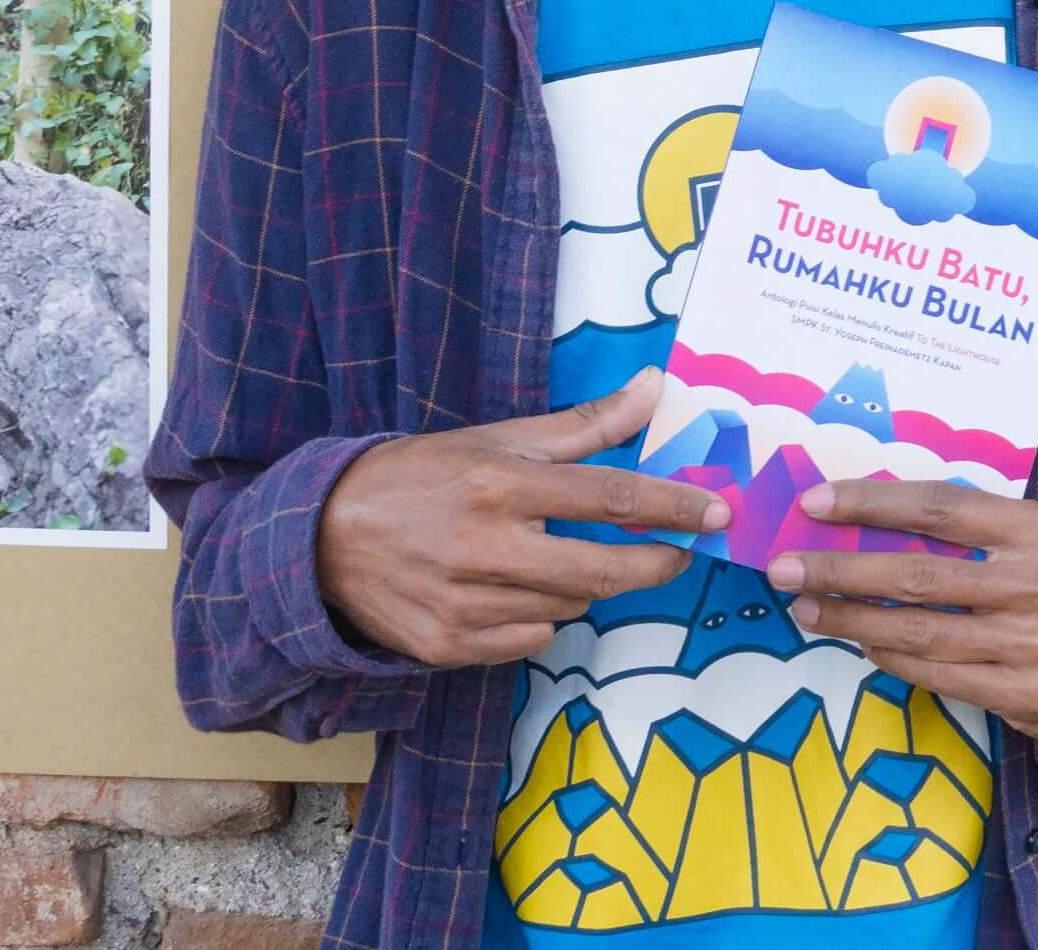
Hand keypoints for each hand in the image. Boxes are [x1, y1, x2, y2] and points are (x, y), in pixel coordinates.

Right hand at [318, 368, 727, 667]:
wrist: (320, 536)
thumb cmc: (418, 477)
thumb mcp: (494, 438)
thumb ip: (583, 425)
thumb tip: (654, 389)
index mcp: (500, 484)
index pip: (611, 498)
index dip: (674, 507)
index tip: (717, 513)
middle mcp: (486, 547)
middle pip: (605, 572)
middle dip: (657, 563)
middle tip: (679, 552)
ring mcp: (467, 606)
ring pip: (569, 608)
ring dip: (580, 586)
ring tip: (547, 556)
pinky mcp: (449, 648)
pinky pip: (531, 641)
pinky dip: (536, 619)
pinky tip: (507, 591)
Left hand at [769, 481, 1037, 745]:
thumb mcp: (1032, 538)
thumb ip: (966, 529)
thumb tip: (862, 520)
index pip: (941, 508)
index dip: (872, 504)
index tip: (814, 503)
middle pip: (921, 575)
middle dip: (842, 570)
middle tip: (785, 567)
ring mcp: (1036, 645)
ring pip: (922, 632)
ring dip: (852, 620)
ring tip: (806, 607)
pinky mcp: (1027, 695)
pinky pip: (939, 676)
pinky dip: (891, 659)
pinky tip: (860, 642)